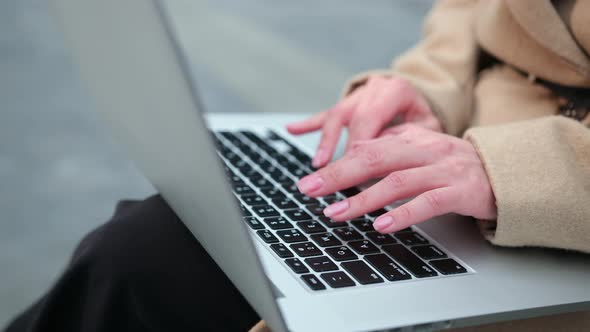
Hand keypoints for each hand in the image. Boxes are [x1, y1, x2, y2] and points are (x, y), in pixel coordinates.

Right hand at [286, 76, 441, 167]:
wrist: (425, 96)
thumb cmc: (425, 117)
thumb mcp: (428, 128)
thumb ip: (408, 141)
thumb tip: (384, 166)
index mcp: (395, 90)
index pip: (372, 119)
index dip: (360, 147)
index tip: (356, 173)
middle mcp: (373, 88)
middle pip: (351, 120)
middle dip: (339, 150)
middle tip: (329, 176)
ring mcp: (357, 95)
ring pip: (336, 116)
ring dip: (325, 142)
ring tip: (318, 164)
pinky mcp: (346, 104)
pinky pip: (325, 113)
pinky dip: (308, 124)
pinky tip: (291, 129)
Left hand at [295, 124, 496, 232]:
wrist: (506, 172)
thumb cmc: (456, 164)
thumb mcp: (422, 149)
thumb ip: (392, 146)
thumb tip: (356, 148)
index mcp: (412, 139)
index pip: (366, 148)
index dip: (335, 164)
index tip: (310, 180)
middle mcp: (424, 151)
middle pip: (374, 159)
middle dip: (338, 175)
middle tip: (310, 190)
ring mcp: (442, 171)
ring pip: (397, 181)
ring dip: (363, 199)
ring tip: (336, 214)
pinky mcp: (460, 192)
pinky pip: (428, 202)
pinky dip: (403, 214)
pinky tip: (382, 225)